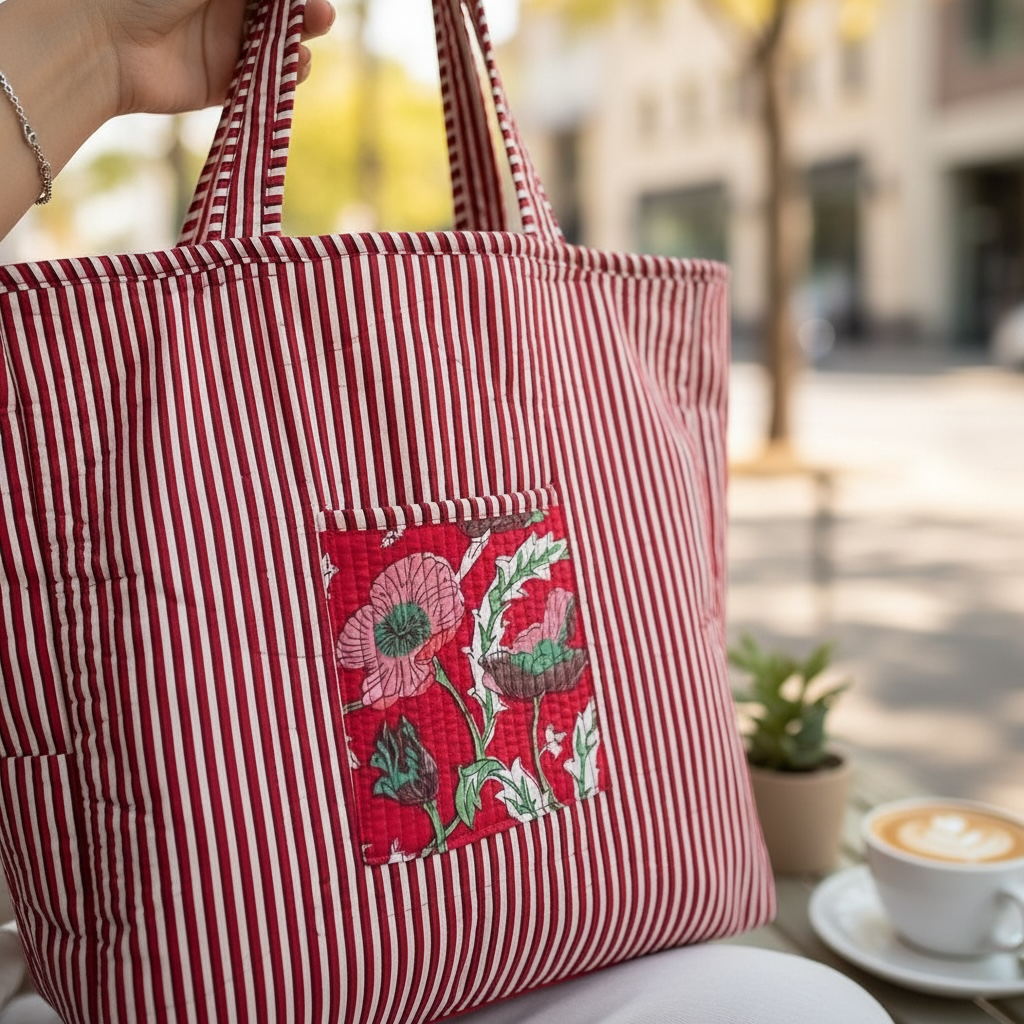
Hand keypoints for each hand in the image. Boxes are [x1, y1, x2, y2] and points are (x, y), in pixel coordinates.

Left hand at [96, 0, 336, 116]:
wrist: (102, 40)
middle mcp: (221, 4)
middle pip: (280, 9)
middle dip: (306, 9)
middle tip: (321, 13)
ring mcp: (224, 43)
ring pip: (279, 42)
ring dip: (301, 38)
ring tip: (313, 30)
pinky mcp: (223, 81)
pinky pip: (266, 79)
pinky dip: (287, 74)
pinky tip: (297, 65)